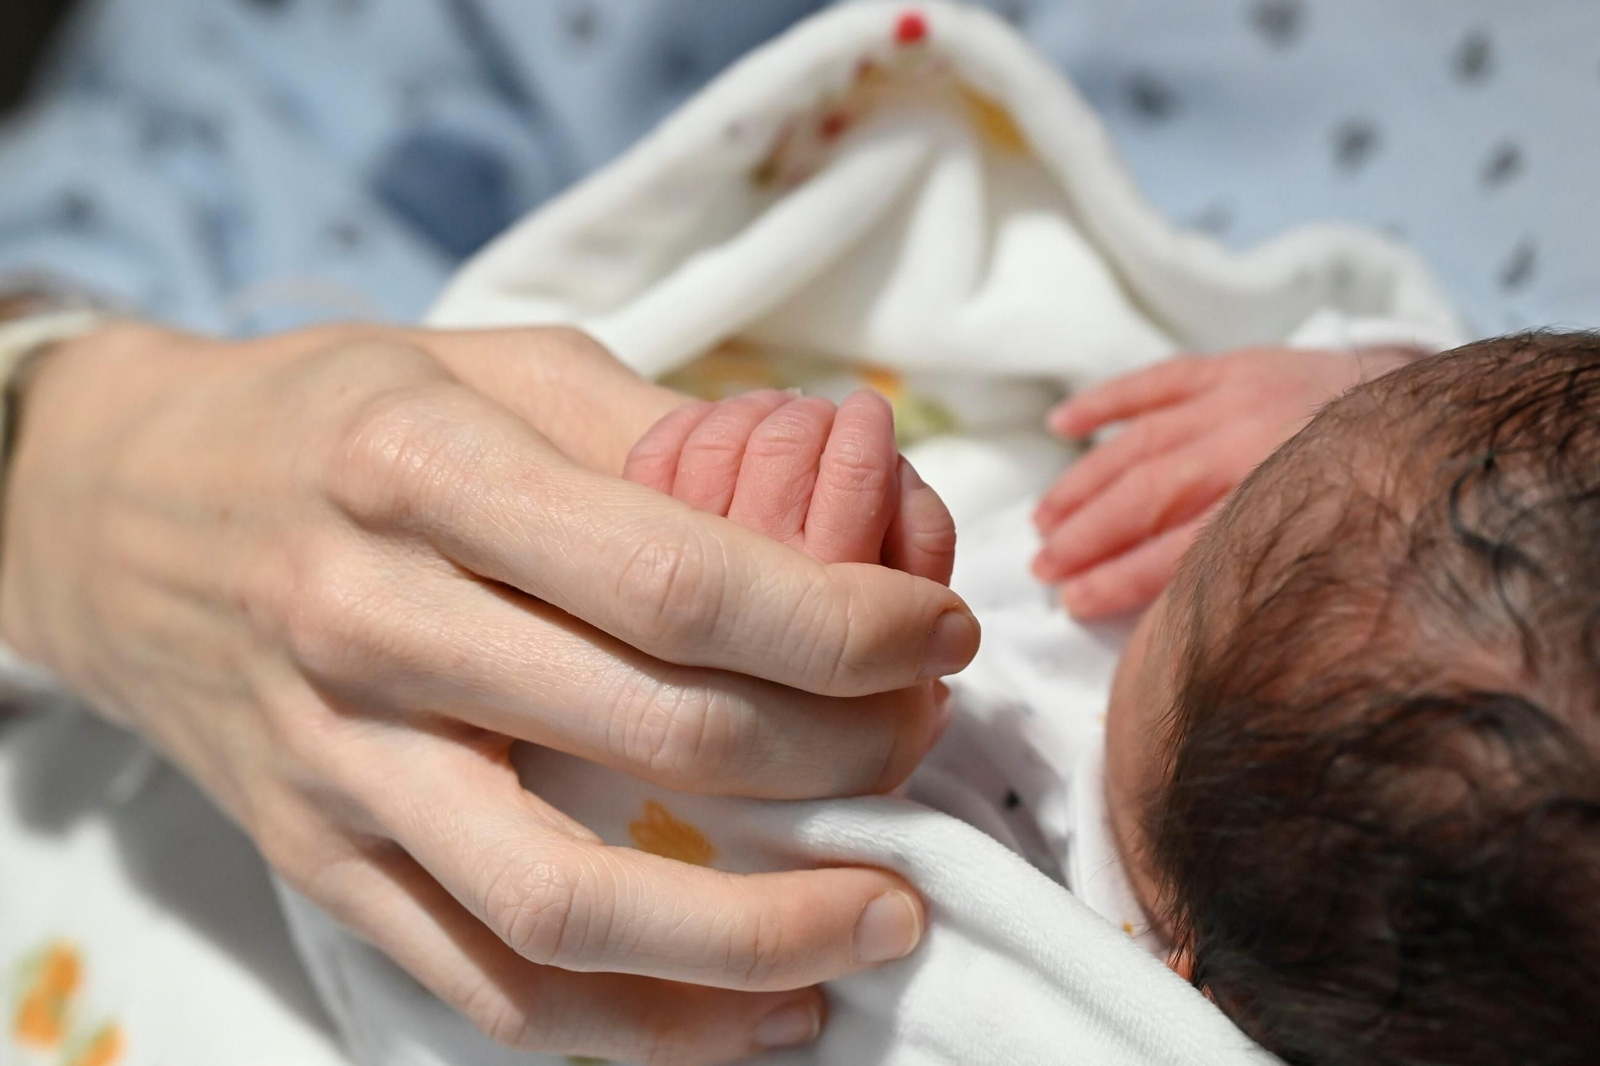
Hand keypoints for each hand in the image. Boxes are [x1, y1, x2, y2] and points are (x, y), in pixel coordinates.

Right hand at [0, 322, 978, 1063]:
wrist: (114, 512)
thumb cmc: (333, 420)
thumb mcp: (491, 367)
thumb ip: (661, 438)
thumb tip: (847, 518)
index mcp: (424, 474)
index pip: (680, 581)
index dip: (843, 625)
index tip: (936, 635)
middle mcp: (369, 626)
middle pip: (657, 737)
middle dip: (841, 757)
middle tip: (922, 745)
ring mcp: (336, 766)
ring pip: (566, 906)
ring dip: (757, 935)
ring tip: (884, 924)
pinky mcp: (318, 862)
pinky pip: (483, 982)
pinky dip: (635, 1027)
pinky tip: (757, 1012)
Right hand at [1031, 345, 1417, 618]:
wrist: (1429, 415)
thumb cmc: (1375, 505)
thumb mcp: (1337, 557)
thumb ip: (1271, 580)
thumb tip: (1196, 631)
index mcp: (1281, 503)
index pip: (1181, 551)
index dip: (1119, 580)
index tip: (1072, 604)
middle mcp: (1254, 446)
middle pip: (1149, 497)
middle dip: (1086, 535)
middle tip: (1041, 566)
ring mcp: (1240, 399)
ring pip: (1140, 444)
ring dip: (1082, 482)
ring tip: (1042, 520)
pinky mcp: (1235, 365)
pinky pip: (1157, 380)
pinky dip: (1105, 401)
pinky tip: (1060, 425)